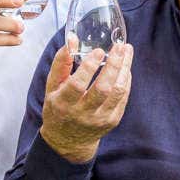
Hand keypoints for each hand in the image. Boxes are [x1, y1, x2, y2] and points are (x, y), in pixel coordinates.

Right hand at [40, 35, 133, 162]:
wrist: (68, 140)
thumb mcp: (52, 87)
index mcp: (63, 104)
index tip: (99, 50)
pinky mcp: (112, 121)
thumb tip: (72, 39)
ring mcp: (99, 119)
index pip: (78, 85)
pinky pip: (123, 98)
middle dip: (113, 65)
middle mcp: (82, 113)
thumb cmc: (59, 107)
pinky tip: (125, 67)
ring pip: (117, 92)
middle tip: (120, 46)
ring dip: (124, 70)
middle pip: (102, 89)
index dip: (89, 67)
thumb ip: (61, 63)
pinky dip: (126, 80)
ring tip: (127, 51)